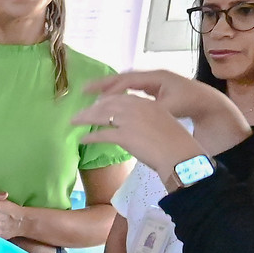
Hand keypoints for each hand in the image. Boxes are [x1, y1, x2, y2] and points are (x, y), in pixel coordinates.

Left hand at [72, 91, 207, 186]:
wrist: (179, 154)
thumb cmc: (173, 143)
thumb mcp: (161, 123)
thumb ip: (146, 120)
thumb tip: (136, 126)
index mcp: (146, 103)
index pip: (121, 98)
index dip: (106, 101)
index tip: (97, 104)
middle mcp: (136, 108)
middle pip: (108, 104)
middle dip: (92, 108)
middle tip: (80, 113)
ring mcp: (129, 121)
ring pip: (101, 116)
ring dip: (85, 118)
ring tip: (74, 121)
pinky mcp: (123, 135)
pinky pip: (101, 134)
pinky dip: (90, 137)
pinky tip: (83, 139)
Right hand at [85, 70, 242, 132]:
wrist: (207, 101)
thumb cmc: (189, 103)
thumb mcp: (170, 108)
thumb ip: (150, 109)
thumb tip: (132, 116)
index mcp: (156, 77)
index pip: (127, 81)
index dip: (110, 89)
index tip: (95, 98)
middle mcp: (152, 76)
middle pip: (123, 77)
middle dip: (103, 83)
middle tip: (84, 90)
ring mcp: (153, 81)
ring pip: (126, 82)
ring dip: (109, 88)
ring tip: (92, 95)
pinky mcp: (154, 88)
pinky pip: (131, 88)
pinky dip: (119, 92)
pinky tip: (110, 100)